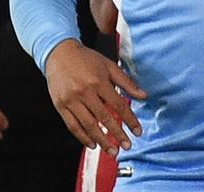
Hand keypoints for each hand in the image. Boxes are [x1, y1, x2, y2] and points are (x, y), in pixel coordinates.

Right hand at [45, 39, 146, 155]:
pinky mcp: (60, 106)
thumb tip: (143, 96)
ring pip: (87, 125)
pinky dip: (82, 137)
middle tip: (127, 146)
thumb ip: (126, 82)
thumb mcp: (110, 66)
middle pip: (103, 118)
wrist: (59, 54)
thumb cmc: (87, 59)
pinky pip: (72, 125)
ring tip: (111, 150)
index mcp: (99, 81)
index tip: (138, 131)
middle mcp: (84, 92)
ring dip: (101, 140)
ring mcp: (71, 100)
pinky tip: (92, 144)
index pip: (118, 105)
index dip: (129, 120)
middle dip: (116, 134)